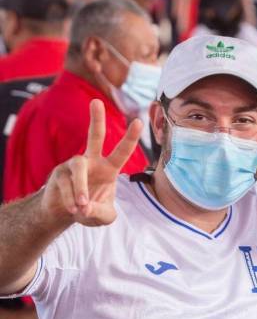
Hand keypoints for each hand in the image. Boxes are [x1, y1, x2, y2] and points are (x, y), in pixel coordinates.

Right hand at [40, 99, 142, 226]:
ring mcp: (73, 165)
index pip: (122, 151)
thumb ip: (102, 213)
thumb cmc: (89, 209)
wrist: (64, 213)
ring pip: (78, 168)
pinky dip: (70, 199)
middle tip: (96, 102)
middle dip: (96, 119)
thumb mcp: (103, 216)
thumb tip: (86, 206)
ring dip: (80, 188)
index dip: (130, 137)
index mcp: (109, 168)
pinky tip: (73, 209)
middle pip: (94, 137)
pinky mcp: (58, 173)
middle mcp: (92, 162)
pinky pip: (65, 184)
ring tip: (82, 206)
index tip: (138, 121)